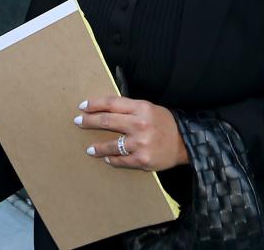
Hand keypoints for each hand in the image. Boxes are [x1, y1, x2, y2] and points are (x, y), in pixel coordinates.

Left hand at [73, 96, 188, 171]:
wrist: (185, 142)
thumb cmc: (165, 123)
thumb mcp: (149, 108)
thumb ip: (129, 108)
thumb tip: (105, 109)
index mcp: (141, 108)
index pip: (111, 103)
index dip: (94, 104)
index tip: (82, 106)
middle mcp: (139, 124)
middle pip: (106, 121)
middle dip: (88, 121)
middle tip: (78, 121)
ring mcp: (140, 143)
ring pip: (110, 145)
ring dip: (97, 147)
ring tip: (90, 149)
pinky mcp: (142, 159)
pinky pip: (120, 160)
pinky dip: (111, 159)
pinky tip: (107, 158)